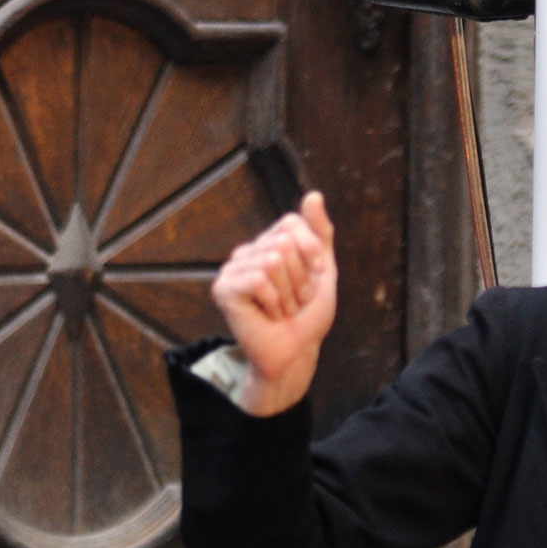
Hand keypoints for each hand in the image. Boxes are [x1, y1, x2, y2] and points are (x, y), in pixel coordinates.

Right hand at [209, 192, 338, 414]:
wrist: (296, 353)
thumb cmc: (307, 315)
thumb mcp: (322, 269)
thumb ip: (319, 232)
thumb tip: (313, 194)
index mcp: (269, 242)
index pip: (291, 223)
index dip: (311, 251)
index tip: (316, 279)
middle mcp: (248, 251)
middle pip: (283, 243)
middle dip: (300, 279)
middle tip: (294, 302)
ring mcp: (232, 269)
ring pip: (272, 261)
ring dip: (288, 295)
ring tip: (281, 311)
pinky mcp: (223, 289)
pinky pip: (258, 279)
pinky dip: (272, 302)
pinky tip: (267, 315)